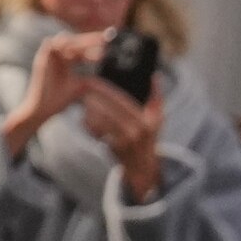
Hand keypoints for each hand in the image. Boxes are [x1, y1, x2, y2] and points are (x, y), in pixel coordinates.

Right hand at [4, 31, 103, 145]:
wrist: (43, 108)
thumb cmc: (59, 100)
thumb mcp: (80, 87)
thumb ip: (90, 80)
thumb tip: (106, 79)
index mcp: (66, 61)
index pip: (82, 48)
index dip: (94, 45)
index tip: (108, 43)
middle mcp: (57, 56)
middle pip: (75, 41)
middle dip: (89, 39)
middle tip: (103, 39)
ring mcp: (49, 56)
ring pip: (64, 40)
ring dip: (78, 42)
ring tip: (92, 45)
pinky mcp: (41, 59)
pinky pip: (51, 44)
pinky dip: (63, 45)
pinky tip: (76, 51)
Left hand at [76, 79, 168, 199]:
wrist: (142, 165)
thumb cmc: (148, 136)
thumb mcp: (157, 117)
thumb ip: (157, 95)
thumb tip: (154, 75)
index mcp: (146, 120)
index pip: (121, 101)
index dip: (105, 90)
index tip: (93, 81)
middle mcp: (136, 131)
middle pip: (108, 110)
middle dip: (94, 98)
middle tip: (83, 88)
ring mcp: (125, 141)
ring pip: (100, 121)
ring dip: (89, 110)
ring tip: (83, 100)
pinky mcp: (114, 148)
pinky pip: (98, 132)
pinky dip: (90, 123)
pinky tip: (85, 117)